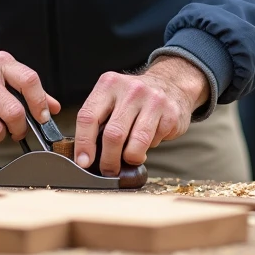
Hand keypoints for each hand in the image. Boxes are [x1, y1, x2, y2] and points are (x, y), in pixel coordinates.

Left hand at [74, 55, 207, 176]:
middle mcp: (131, 89)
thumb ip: (99, 120)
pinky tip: (148, 140)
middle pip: (113, 134)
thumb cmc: (133, 99)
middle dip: (108, 160)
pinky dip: (148, 148)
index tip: (83, 162)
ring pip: (136, 144)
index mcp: (109, 84)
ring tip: (129, 160)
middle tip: (108, 171)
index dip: (84, 143)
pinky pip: (154, 142)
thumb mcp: (112, 99)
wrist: (170, 84)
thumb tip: (86, 155)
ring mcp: (153, 100)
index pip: (88, 116)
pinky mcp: (171, 114)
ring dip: (130, 159)